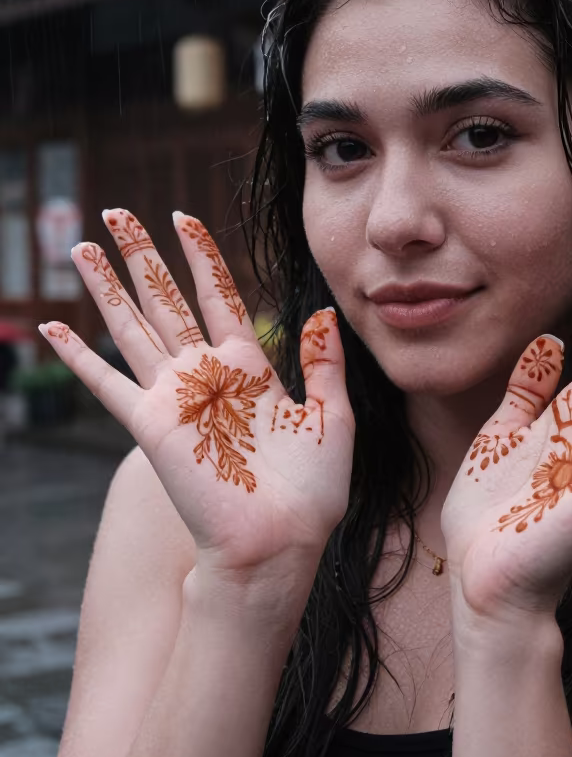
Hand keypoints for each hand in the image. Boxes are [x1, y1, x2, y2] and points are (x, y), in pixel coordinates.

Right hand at [39, 209, 353, 578]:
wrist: (280, 543)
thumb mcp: (331, 418)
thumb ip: (324, 365)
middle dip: (141, 255)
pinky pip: (106, 383)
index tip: (184, 217)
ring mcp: (174, 397)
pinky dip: (78, 355)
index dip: (201, 257)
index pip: (218, 296)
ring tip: (81, 245)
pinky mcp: (150, 424)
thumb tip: (325, 312)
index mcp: (250, 368)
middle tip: (116, 212)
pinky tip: (54, 327)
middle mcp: (205, 375)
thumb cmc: (311, 492)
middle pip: (166, 299)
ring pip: (132, 326)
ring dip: (106, 286)